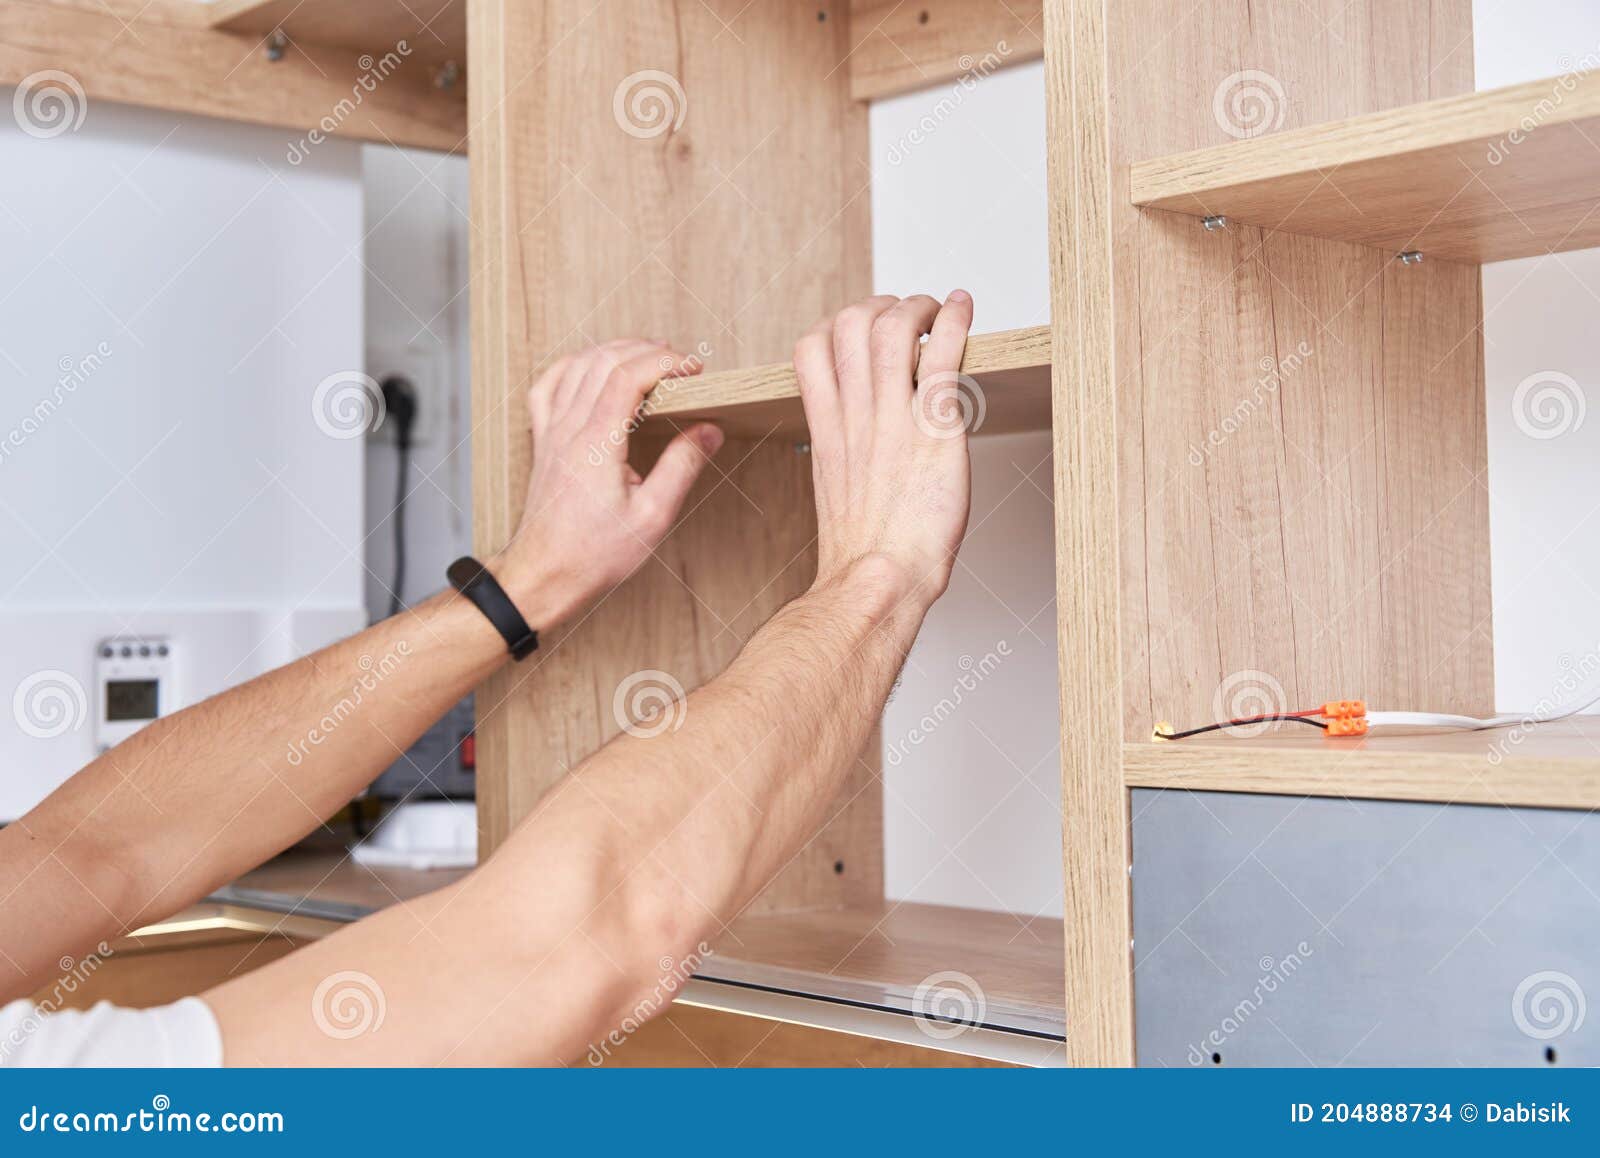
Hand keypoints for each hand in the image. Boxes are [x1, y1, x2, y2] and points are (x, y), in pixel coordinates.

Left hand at [491, 340, 722, 627]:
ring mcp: (551, 432)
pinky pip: (548, 385)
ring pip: (577, 366)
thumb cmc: (594, 554)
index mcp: (597, 444)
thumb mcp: (652, 516)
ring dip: (614, 352)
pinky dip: (571, 366)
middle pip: (604, 360)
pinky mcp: (542, 441)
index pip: (628, 375)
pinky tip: (590, 369)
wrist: (544, 575)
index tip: (694, 369)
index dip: (665, 361)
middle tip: (680, 363)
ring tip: (647, 357)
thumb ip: (682, 466)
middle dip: (646, 350)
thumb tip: (708, 429)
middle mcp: (569, 429)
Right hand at [792, 291, 975, 610]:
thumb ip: (849, 457)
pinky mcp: (934, 428)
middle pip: (849, 325)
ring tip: (934, 311)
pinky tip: (962, 308)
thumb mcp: (840, 493)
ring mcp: (893, 419)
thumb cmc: (866, 554)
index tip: (862, 330)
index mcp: (829, 430)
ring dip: (918, 306)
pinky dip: (954, 320)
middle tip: (906, 316)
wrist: (879, 579)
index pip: (811, 349)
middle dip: (880, 306)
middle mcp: (856, 416)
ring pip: (891, 328)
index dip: (836, 325)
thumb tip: (868, 446)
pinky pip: (942, 355)